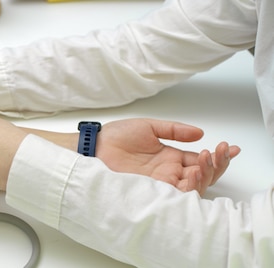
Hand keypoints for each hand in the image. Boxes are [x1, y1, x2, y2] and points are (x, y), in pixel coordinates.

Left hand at [96, 119, 239, 194]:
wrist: (94, 148)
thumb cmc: (116, 137)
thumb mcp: (150, 127)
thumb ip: (175, 130)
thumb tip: (200, 132)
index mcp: (170, 157)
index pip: (200, 160)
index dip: (217, 156)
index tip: (230, 147)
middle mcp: (168, 172)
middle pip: (202, 175)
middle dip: (217, 164)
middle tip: (220, 151)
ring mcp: (161, 182)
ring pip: (193, 186)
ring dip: (206, 174)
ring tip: (208, 158)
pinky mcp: (151, 190)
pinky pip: (176, 194)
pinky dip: (188, 186)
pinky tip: (193, 174)